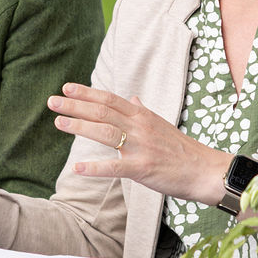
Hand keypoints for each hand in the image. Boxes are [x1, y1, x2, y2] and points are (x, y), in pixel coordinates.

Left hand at [47, 82, 228, 205]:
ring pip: (105, 132)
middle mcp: (140, 127)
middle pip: (103, 111)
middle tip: (52, 101)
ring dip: (80, 126)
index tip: (66, 88)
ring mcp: (141, 147)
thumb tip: (133, 98)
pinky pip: (115, 166)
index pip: (110, 99)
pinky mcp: (143, 168)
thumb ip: (143, 112)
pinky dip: (95, 167)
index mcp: (143, 115)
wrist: (205, 170)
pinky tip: (77, 168)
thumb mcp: (161, 125)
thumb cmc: (181, 150)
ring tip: (58, 122)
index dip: (87, 92)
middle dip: (75, 105)